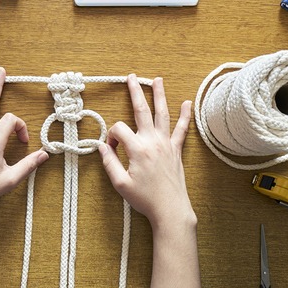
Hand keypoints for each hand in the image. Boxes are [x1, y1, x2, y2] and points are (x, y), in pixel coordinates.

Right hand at [99, 74, 201, 287]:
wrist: (171, 210)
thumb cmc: (145, 199)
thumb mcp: (120, 184)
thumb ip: (109, 163)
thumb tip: (101, 147)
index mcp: (137, 149)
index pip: (119, 130)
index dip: (111, 136)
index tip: (111, 149)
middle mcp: (153, 141)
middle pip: (142, 111)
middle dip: (135, 92)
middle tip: (131, 77)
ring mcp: (167, 144)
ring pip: (163, 114)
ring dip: (159, 95)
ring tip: (157, 80)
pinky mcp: (176, 150)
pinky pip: (181, 129)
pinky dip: (184, 116)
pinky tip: (186, 103)